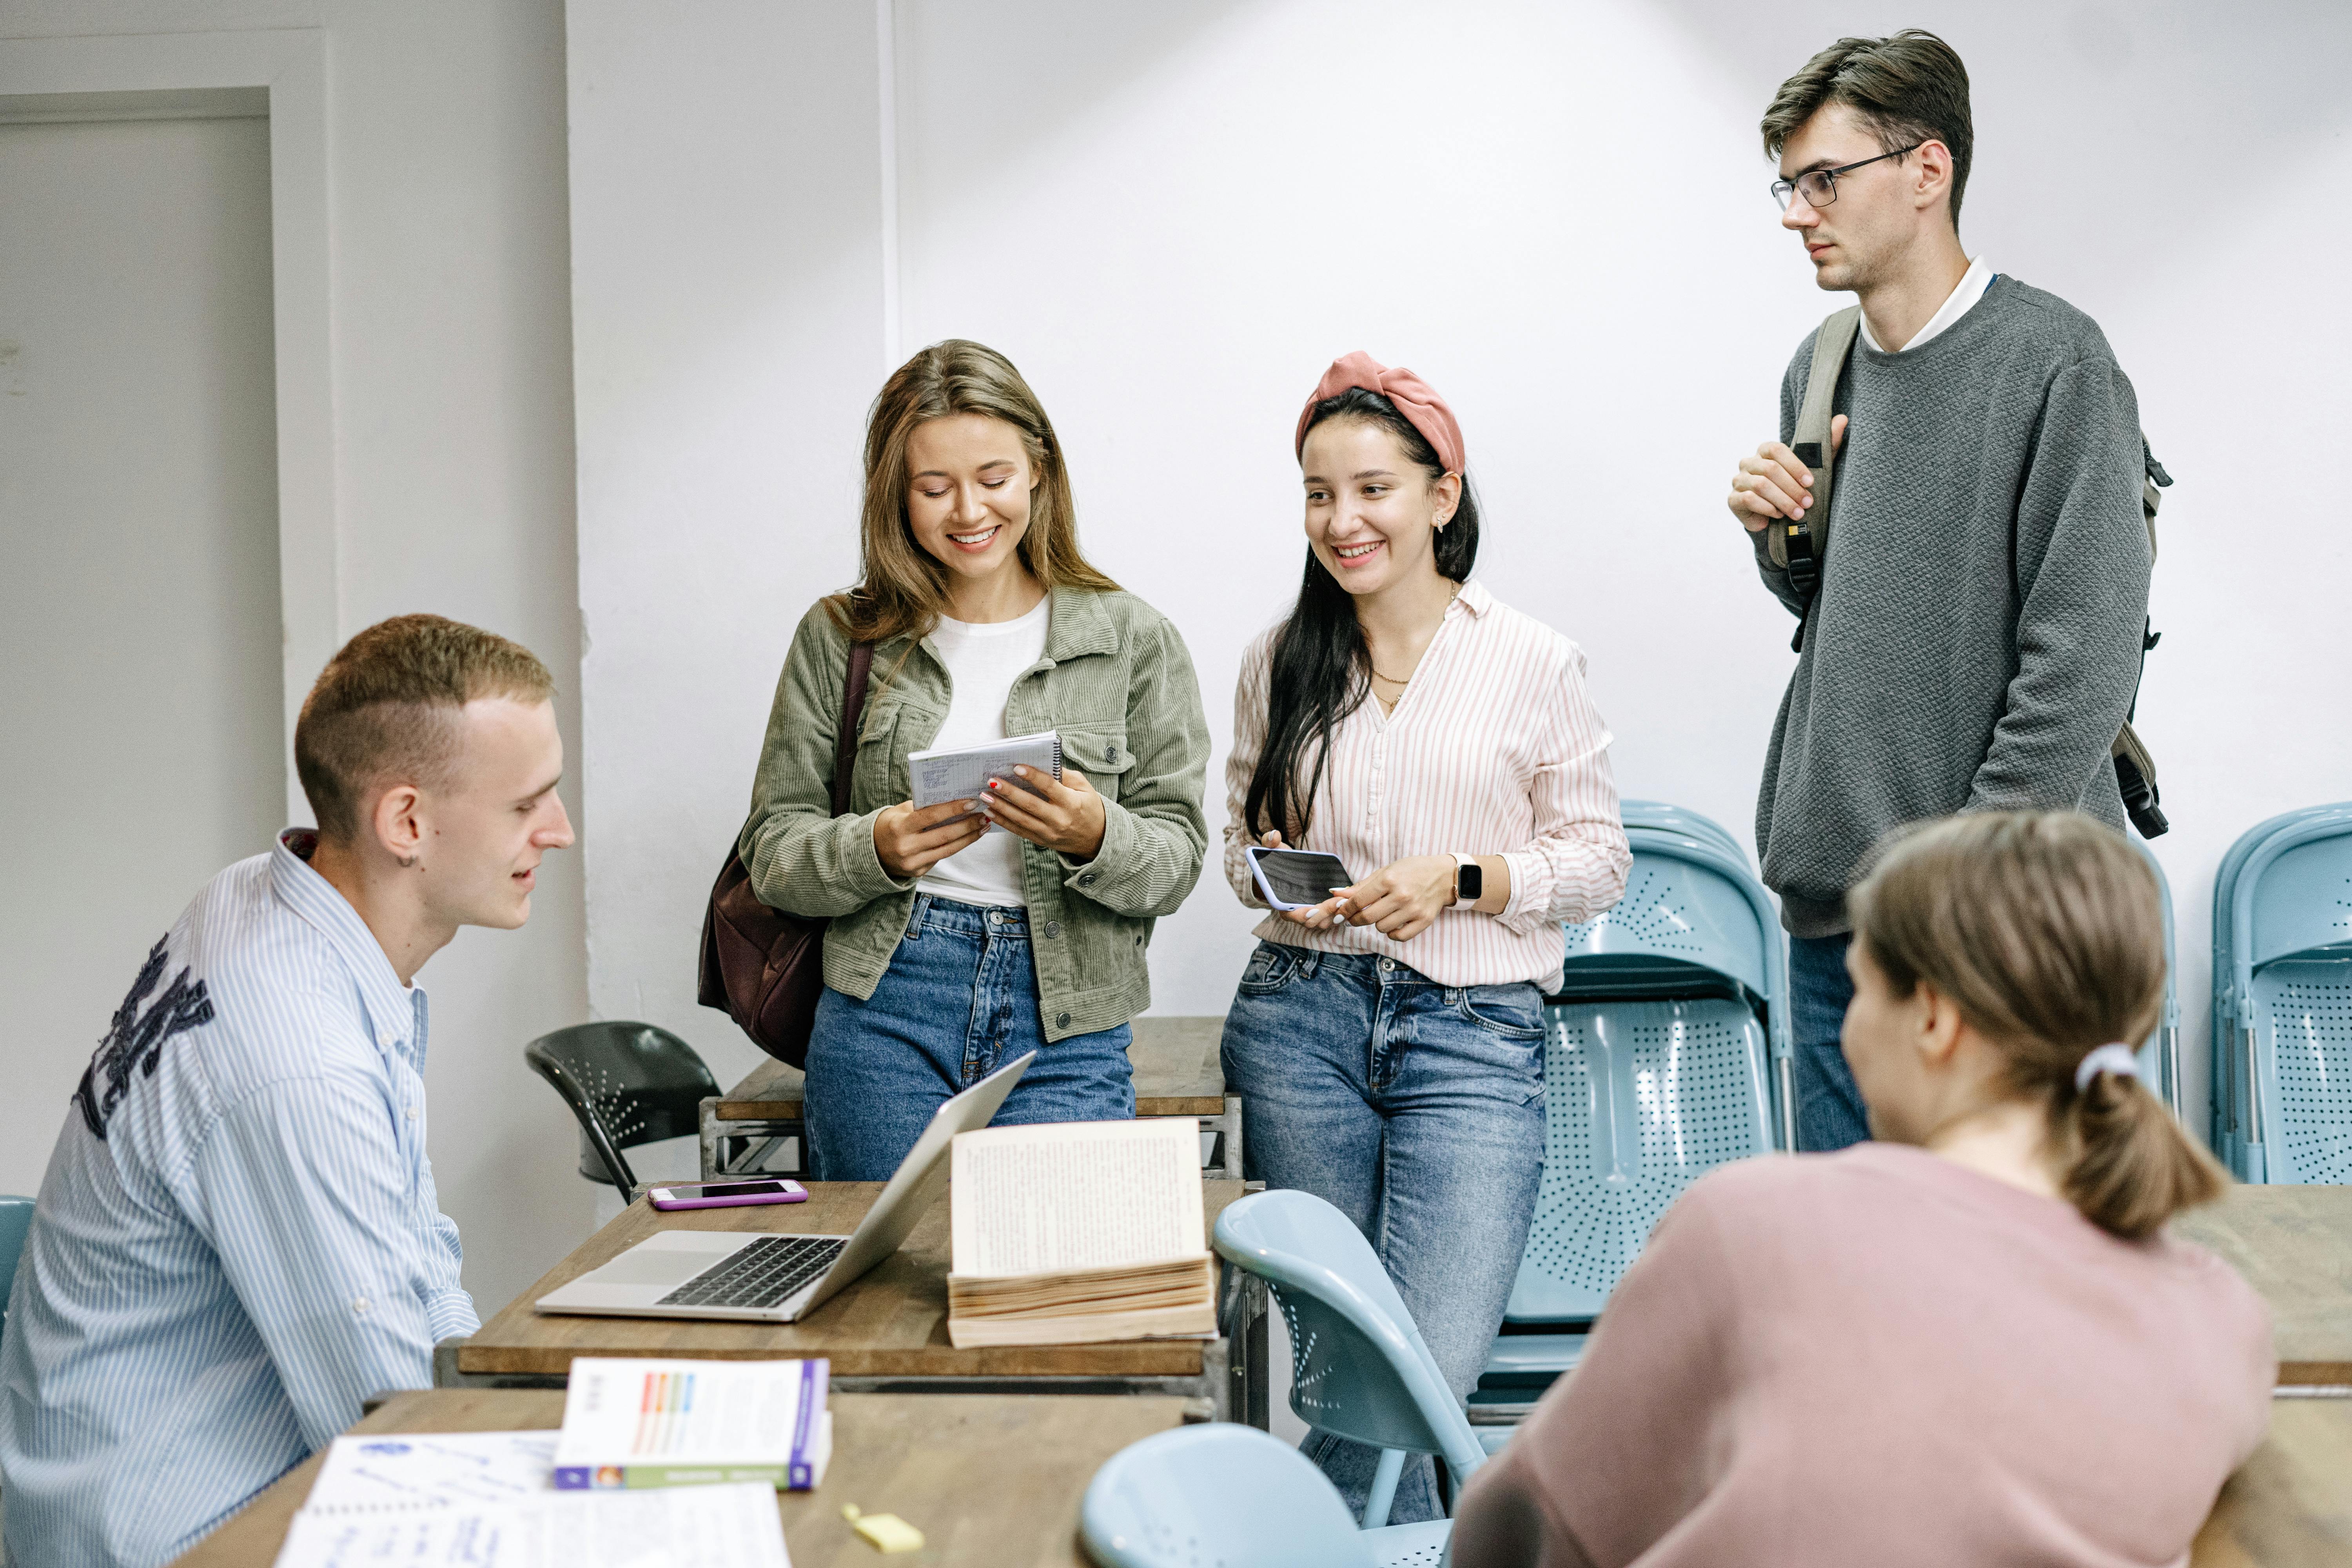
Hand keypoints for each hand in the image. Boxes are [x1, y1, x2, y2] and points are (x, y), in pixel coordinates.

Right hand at [873, 798, 985, 878]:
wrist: (871, 853)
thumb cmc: (889, 826)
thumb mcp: (899, 812)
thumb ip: (921, 807)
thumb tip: (951, 799)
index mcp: (900, 827)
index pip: (931, 816)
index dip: (953, 809)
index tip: (971, 802)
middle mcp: (906, 847)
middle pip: (945, 835)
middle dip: (968, 824)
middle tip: (984, 814)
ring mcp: (913, 863)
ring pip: (948, 849)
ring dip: (969, 837)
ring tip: (983, 826)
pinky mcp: (918, 872)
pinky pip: (942, 857)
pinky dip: (957, 846)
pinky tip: (969, 837)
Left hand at [980, 765, 1106, 858]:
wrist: (1097, 838)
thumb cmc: (1089, 807)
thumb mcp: (1084, 787)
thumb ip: (1065, 775)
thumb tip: (1043, 762)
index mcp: (1072, 803)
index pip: (1050, 787)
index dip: (1033, 776)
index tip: (1016, 767)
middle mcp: (1060, 819)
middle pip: (1031, 805)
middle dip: (1009, 793)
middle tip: (992, 781)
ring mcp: (1049, 833)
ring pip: (1021, 820)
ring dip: (1001, 808)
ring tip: (985, 796)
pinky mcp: (1042, 841)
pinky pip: (1019, 831)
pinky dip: (1004, 822)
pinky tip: (990, 812)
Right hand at [1257, 830, 1350, 930]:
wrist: (1283, 872)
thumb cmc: (1276, 864)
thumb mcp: (1271, 850)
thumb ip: (1270, 841)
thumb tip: (1274, 835)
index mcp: (1281, 903)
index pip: (1292, 915)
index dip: (1303, 915)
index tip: (1314, 910)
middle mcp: (1295, 912)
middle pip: (1312, 921)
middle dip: (1325, 913)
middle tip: (1339, 901)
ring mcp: (1309, 913)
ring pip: (1323, 922)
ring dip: (1335, 914)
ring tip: (1346, 901)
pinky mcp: (1320, 911)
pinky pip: (1330, 917)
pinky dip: (1339, 912)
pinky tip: (1348, 900)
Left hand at [1333, 855, 1457, 942]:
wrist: (1443, 876)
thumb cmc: (1412, 870)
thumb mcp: (1386, 871)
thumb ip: (1362, 885)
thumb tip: (1337, 894)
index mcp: (1389, 880)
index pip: (1358, 901)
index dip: (1345, 909)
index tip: (1340, 913)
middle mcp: (1401, 895)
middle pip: (1367, 918)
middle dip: (1356, 919)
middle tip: (1355, 917)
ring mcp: (1413, 910)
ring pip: (1381, 928)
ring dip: (1377, 923)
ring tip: (1384, 913)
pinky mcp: (1423, 921)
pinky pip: (1398, 937)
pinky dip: (1392, 933)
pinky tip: (1394, 922)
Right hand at [1726, 414, 1847, 533]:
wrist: (1775, 517)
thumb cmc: (1794, 488)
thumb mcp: (1814, 468)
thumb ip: (1827, 444)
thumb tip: (1843, 419)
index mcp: (1764, 451)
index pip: (1776, 449)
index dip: (1795, 466)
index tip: (1811, 482)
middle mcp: (1748, 462)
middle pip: (1770, 469)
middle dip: (1792, 488)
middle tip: (1808, 503)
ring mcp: (1738, 480)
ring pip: (1761, 486)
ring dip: (1783, 501)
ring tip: (1798, 512)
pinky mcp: (1733, 499)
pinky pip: (1749, 500)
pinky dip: (1768, 508)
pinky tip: (1779, 515)